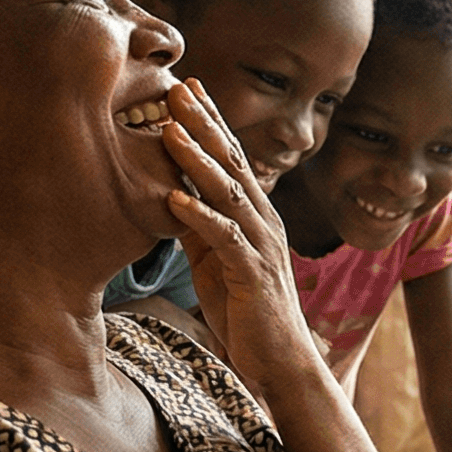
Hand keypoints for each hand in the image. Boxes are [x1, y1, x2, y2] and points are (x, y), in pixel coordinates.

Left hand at [160, 79, 324, 391]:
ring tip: (169, 130)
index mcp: (256, 216)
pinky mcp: (253, 274)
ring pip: (228, 193)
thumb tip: (173, 196)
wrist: (282, 364)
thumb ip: (201, 229)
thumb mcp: (216, 262)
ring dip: (197, 160)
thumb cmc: (249, 314)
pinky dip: (199, 217)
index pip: (232, 159)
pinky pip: (225, 239)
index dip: (210, 122)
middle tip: (178, 89)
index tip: (187, 87)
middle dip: (204, 124)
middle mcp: (264, 221)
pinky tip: (175, 199)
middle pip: (232, 163)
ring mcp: (261, 246)